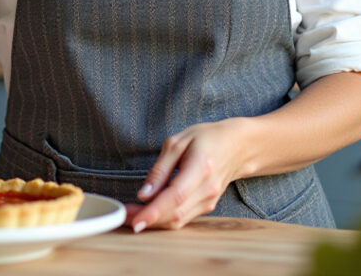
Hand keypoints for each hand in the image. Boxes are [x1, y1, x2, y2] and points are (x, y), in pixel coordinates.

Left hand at [123, 118, 254, 230]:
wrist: (238, 146)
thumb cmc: (207, 138)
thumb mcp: (177, 142)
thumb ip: (160, 169)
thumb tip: (144, 193)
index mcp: (200, 168)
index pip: (175, 196)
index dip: (154, 211)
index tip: (135, 220)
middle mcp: (207, 190)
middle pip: (175, 213)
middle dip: (147, 219)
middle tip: (122, 217)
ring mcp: (209, 201)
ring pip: (178, 220)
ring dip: (153, 222)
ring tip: (130, 216)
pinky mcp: (207, 206)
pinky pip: (183, 218)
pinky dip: (164, 219)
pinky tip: (148, 213)